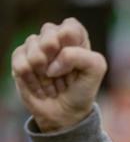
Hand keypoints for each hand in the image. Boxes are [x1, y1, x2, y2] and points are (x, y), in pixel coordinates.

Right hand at [11, 18, 107, 132]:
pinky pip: (20, 62)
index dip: (70, 42)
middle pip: (48, 31)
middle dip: (55, 55)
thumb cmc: (81, 91)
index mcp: (75, 37)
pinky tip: (40, 88)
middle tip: (61, 74)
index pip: (70, 26)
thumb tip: (52, 63)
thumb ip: (80, 56)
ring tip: (51, 83)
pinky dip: (32, 79)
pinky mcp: (21, 60)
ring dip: (44, 71)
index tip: (73, 61)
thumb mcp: (95, 70)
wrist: (66, 115)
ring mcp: (35, 48)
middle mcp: (54, 39)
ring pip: (32, 45)